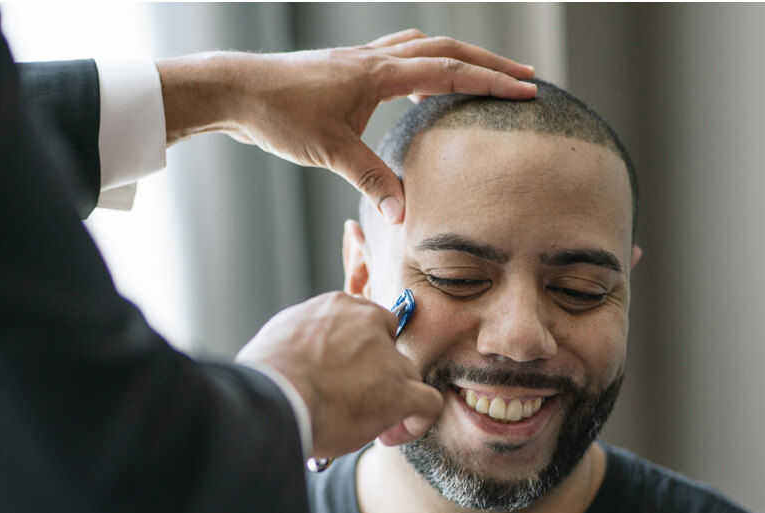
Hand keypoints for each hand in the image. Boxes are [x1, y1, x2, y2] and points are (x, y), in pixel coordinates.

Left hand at [157, 30, 535, 223]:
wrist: (236, 92)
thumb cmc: (278, 114)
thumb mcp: (329, 150)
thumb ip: (371, 178)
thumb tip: (404, 212)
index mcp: (378, 73)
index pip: (449, 71)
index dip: (491, 81)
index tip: (528, 89)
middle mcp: (374, 59)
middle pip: (445, 50)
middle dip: (488, 64)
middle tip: (525, 76)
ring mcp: (359, 61)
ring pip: (421, 48)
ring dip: (456, 59)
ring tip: (482, 76)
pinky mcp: (344, 72)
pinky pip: (396, 58)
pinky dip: (420, 66)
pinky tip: (419, 86)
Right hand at [236, 292, 443, 458]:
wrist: (274, 397)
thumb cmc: (264, 376)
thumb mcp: (277, 339)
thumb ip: (300, 342)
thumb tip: (296, 362)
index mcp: (335, 308)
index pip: (365, 323)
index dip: (361, 352)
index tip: (345, 374)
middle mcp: (367, 324)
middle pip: (389, 349)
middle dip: (377, 376)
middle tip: (355, 402)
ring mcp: (387, 357)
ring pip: (408, 376)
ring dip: (393, 400)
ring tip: (369, 426)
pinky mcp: (400, 391)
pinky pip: (428, 403)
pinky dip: (416, 421)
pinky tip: (391, 436)